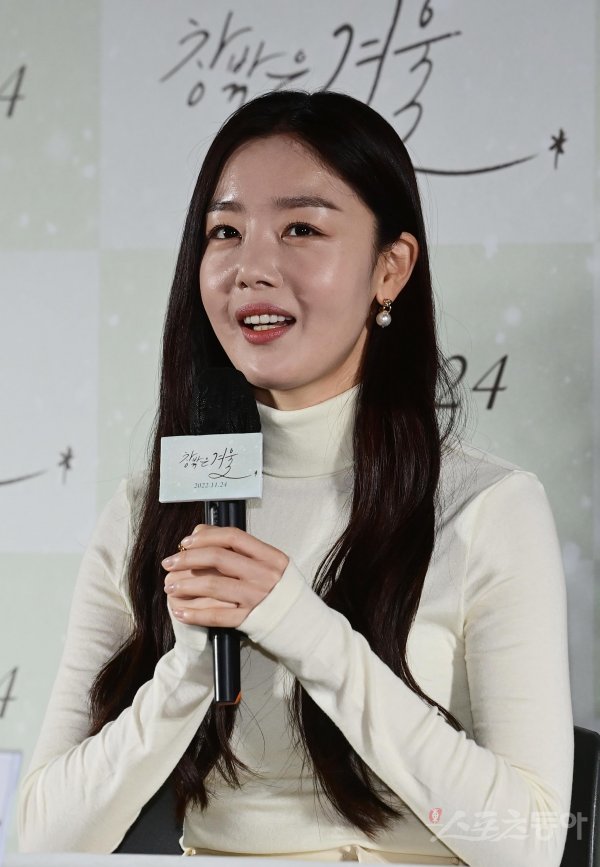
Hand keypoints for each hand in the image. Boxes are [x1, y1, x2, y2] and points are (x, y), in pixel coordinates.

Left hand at [162, 524, 288, 628]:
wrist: (307, 627)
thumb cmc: (284, 593)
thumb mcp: (270, 565)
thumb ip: (240, 548)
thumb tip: (201, 532)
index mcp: (271, 556)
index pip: (233, 537)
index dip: (205, 537)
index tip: (185, 542)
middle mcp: (265, 574)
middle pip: (218, 558)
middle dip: (188, 559)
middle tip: (170, 563)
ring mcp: (258, 598)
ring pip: (213, 586)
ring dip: (186, 585)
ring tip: (170, 586)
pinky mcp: (251, 621)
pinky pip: (217, 616)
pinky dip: (195, 613)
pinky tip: (181, 612)